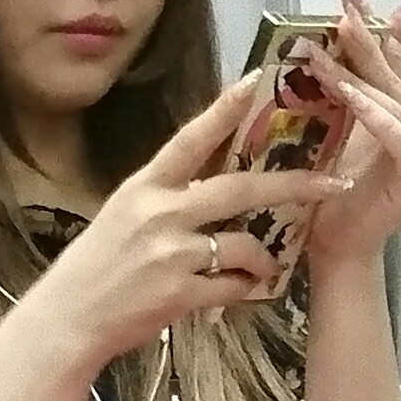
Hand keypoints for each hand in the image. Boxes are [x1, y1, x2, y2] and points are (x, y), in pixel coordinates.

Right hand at [28, 76, 354, 372]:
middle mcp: (160, 213)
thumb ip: (166, 198)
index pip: (191, 137)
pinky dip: (244, 288)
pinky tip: (239, 291)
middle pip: (240, 188)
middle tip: (332, 181)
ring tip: (264, 265)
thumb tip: (212, 185)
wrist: (68, 320)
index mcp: (144, 186)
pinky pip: (234, 286)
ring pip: (245, 244)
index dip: (225, 108)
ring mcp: (172, 254)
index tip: (258, 80)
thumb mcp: (123, 217)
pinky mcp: (180, 294)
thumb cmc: (96, 268)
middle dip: (293, 185)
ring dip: (263, 256)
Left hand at [298, 0, 400, 272]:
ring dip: (357, 73)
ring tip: (323, 50)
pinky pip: (398, 135)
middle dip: (365, 36)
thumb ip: (363, 74)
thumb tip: (381, 18)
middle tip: (338, 5)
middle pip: (397, 73)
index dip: (373, 20)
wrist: (340, 244)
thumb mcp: (348, 117)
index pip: (398, 55)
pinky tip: (345, 91)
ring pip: (394, 101)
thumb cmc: (338, 184)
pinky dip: (371, 112)